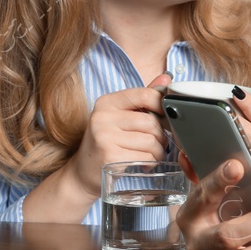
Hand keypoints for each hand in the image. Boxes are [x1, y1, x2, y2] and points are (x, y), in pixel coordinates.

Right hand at [69, 71, 174, 192]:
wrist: (83, 172)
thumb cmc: (106, 142)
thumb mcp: (121, 117)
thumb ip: (143, 98)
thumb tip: (167, 78)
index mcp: (107, 102)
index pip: (145, 94)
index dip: (163, 106)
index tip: (166, 118)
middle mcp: (102, 116)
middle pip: (151, 121)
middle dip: (162, 136)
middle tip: (158, 144)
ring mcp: (104, 136)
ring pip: (151, 141)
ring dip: (158, 151)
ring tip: (151, 155)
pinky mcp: (109, 156)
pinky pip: (145, 157)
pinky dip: (150, 162)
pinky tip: (143, 164)